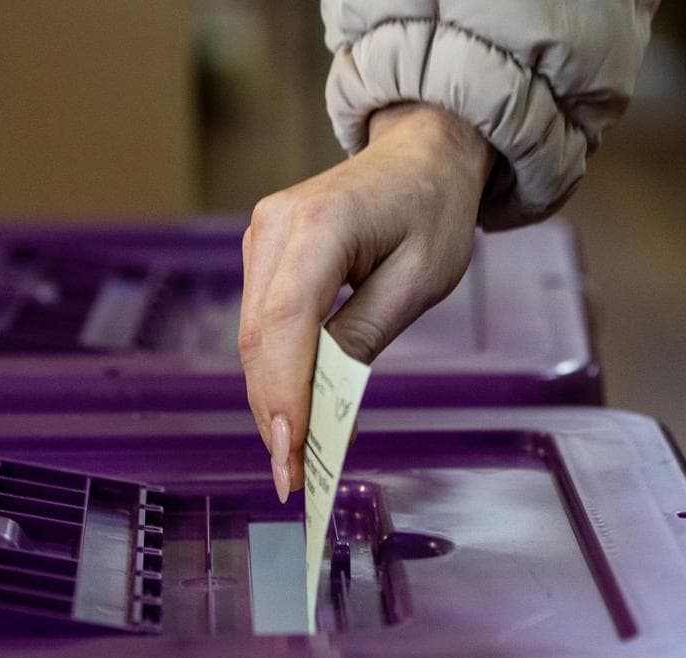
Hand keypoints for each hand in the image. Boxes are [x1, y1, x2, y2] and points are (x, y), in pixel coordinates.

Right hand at [239, 103, 492, 501]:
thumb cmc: (432, 209)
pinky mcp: (264, 254)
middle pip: (259, 338)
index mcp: (320, 222)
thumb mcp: (420, 279)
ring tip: (296, 460)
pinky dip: (277, 372)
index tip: (291, 454)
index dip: (283, 393)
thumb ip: (365, 337)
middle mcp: (275, 226)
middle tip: (293, 478)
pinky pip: (262, 325)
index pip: (286, 321)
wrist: (422, 152)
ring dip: (271, 400)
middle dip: (273, 413)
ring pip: (253, 338)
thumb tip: (326, 406)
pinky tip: (295, 413)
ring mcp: (262, 237)